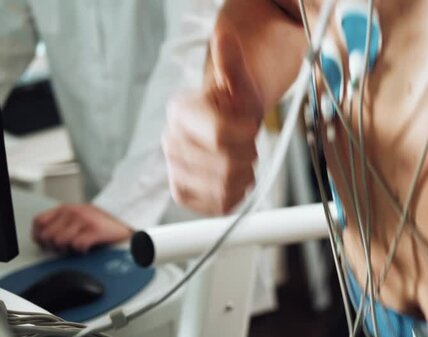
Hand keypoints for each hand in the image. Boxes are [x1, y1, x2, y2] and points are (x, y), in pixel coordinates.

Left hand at [32, 204, 132, 252]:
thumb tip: (45, 239)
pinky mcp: (95, 229)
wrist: (127, 219)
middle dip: (54, 246)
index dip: (39, 236)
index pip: (39, 222)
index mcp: (66, 208)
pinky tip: (87, 248)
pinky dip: (81, 251)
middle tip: (64, 248)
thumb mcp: (79, 216)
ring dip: (67, 249)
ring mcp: (84, 220)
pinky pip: (77, 246)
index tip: (45, 244)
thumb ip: (62, 222)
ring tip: (76, 248)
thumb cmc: (103, 222)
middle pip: (48, 235)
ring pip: (60, 241)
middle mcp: (73, 211)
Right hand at [162, 26, 261, 214]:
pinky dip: (237, 192)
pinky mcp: (184, 195)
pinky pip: (219, 204)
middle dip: (247, 153)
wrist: (227, 122)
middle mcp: (170, 142)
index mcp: (180, 112)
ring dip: (245, 174)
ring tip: (242, 159)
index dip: (246, 134)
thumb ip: (231, 62)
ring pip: (223, 187)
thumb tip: (224, 36)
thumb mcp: (239, 80)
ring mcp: (175, 171)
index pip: (219, 135)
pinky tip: (236, 176)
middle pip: (224, 164)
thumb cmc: (234, 102)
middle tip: (247, 144)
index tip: (251, 127)